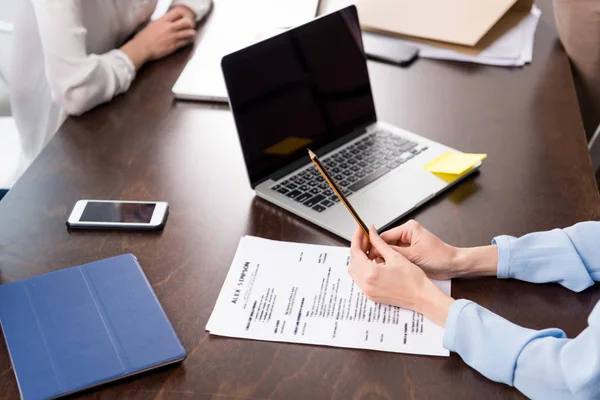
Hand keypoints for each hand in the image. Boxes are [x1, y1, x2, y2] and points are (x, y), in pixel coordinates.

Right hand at [121, 8, 196, 69]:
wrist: (141, 48)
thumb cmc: (144, 37)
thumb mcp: (152, 24)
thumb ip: (162, 22)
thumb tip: (167, 22)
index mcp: (163, 20)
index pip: (178, 12)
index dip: (183, 14)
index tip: (184, 18)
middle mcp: (169, 27)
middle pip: (187, 22)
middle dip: (190, 24)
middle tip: (190, 27)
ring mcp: (173, 37)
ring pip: (190, 33)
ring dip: (192, 33)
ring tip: (190, 34)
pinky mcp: (174, 46)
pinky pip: (186, 42)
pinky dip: (188, 41)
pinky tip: (186, 41)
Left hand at [349, 226, 453, 325]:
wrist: (421, 297)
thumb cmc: (413, 279)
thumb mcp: (395, 256)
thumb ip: (380, 243)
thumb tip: (371, 232)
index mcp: (371, 273)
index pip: (356, 251)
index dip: (357, 238)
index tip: (360, 229)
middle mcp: (366, 284)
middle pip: (353, 260)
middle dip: (358, 246)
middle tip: (366, 236)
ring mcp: (368, 291)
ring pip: (354, 270)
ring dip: (358, 257)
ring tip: (369, 247)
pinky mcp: (371, 295)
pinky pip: (359, 279)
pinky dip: (362, 268)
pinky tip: (371, 260)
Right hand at [369, 220, 497, 278]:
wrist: (454, 266)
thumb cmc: (440, 257)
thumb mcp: (414, 255)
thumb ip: (394, 252)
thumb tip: (376, 250)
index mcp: (408, 229)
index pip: (385, 236)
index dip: (375, 246)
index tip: (365, 254)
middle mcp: (407, 235)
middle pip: (386, 244)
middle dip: (379, 253)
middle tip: (371, 264)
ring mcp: (408, 245)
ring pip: (390, 252)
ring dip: (385, 259)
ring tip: (378, 268)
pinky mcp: (410, 254)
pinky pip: (396, 258)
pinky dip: (391, 263)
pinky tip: (386, 270)